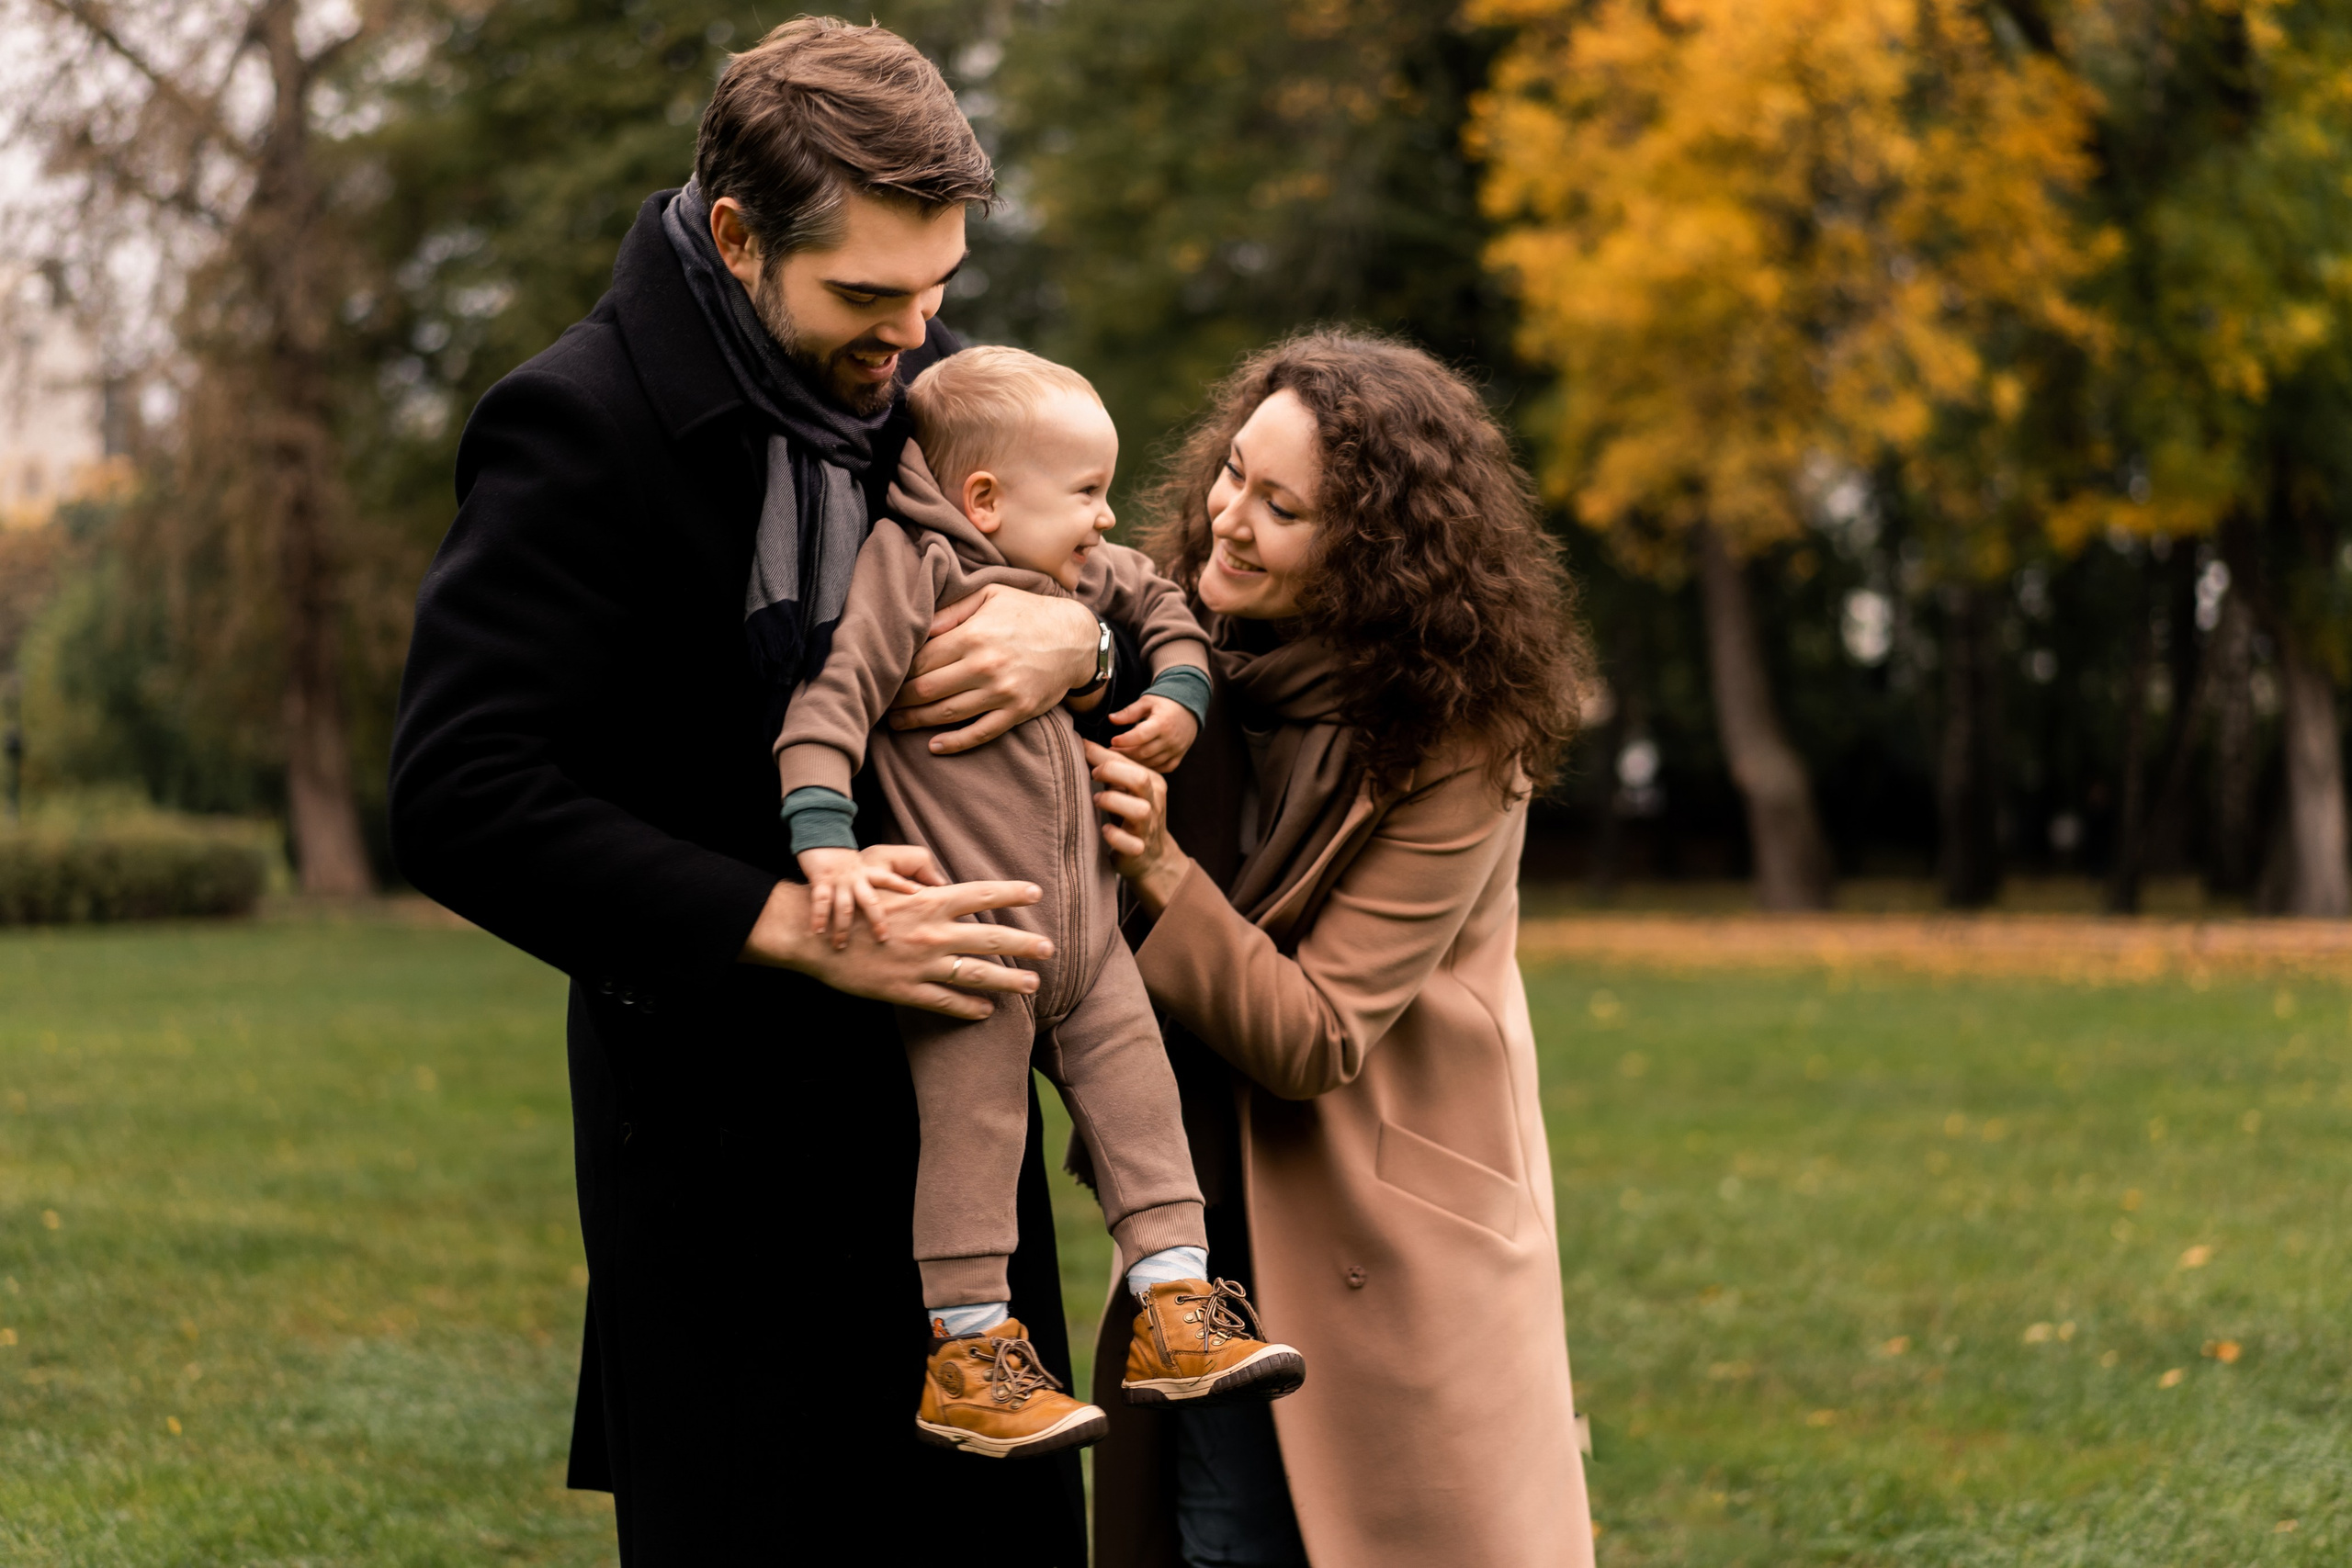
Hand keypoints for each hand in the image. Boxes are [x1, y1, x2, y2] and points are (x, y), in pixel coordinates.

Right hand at [739, 878, 1051, 1020]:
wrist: (815, 936)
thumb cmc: (852, 909)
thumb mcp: (889, 887)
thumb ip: (922, 891)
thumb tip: (948, 889)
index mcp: (928, 902)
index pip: (980, 894)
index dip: (1010, 892)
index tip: (1036, 892)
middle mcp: (931, 933)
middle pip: (989, 937)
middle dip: (1024, 943)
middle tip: (1049, 948)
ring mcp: (920, 964)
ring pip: (976, 974)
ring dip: (1008, 980)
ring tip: (1032, 984)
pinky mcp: (905, 990)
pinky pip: (946, 1002)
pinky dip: (970, 1008)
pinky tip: (986, 1012)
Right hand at [797, 843, 946, 948]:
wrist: (823, 844)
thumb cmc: (857, 863)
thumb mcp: (886, 864)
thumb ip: (914, 872)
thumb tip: (940, 887)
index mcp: (877, 873)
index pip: (894, 882)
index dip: (905, 889)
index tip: (918, 901)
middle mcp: (861, 877)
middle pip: (871, 900)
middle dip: (875, 921)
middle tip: (883, 940)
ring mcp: (841, 880)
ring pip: (845, 906)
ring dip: (842, 928)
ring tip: (840, 946)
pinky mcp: (821, 881)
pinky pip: (820, 901)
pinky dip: (817, 917)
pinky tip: (816, 932)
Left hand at [889, 584, 1097, 755]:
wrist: (1076, 639)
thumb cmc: (1028, 612)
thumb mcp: (990, 595)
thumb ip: (952, 610)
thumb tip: (918, 628)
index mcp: (974, 635)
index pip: (922, 660)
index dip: (898, 671)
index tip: (885, 677)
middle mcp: (985, 666)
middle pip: (928, 689)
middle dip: (900, 699)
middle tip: (883, 703)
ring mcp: (1002, 692)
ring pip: (948, 713)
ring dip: (917, 721)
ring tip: (897, 723)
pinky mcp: (1017, 712)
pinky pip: (980, 733)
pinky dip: (955, 743)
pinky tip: (934, 746)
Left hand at [1087, 741, 1192, 914]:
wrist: (1152, 857)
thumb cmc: (1130, 816)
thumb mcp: (1125, 789)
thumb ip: (1109, 767)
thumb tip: (1082, 742)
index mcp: (1152, 782)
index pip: (1130, 760)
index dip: (1103, 753)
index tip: (1081, 749)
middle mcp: (1154, 802)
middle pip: (1140, 779)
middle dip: (1112, 772)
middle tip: (1093, 775)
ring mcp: (1148, 827)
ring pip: (1139, 810)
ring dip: (1113, 802)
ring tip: (1097, 800)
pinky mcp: (1139, 849)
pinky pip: (1130, 843)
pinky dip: (1114, 836)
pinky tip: (1104, 830)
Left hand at [1106, 693, 1198, 774]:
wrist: (1189, 710)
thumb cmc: (1164, 704)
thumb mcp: (1147, 702)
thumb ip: (1129, 712)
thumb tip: (1111, 719)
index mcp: (1162, 722)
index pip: (1141, 735)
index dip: (1125, 740)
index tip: (1112, 741)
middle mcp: (1170, 739)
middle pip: (1143, 752)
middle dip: (1125, 754)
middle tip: (1111, 752)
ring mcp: (1176, 750)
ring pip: (1151, 763)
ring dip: (1134, 762)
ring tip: (1121, 758)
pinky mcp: (1178, 757)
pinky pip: (1162, 769)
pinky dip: (1149, 768)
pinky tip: (1137, 763)